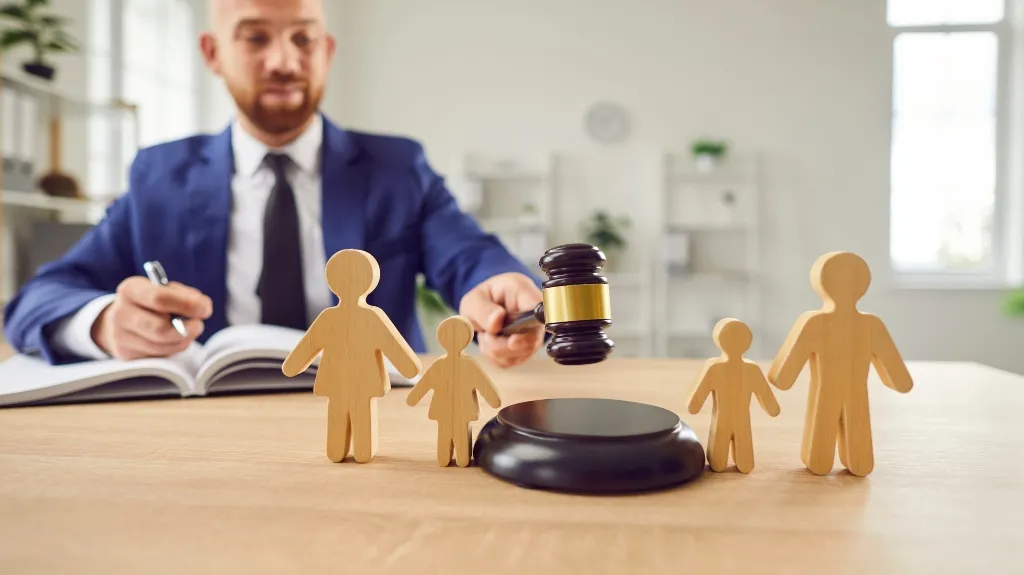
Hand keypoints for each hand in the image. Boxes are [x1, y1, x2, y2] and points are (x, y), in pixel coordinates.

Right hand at [92, 276, 212, 360]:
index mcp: (131, 289)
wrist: (122, 319)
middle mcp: (121, 313)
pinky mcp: (126, 354)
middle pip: (160, 328)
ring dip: (183, 340)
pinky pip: (158, 355)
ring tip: (189, 331)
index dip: (187, 305)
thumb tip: (203, 307)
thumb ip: (186, 295)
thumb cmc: (152, 301)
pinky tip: (175, 340)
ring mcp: (120, 336)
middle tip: (199, 325)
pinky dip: (173, 348)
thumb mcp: (166, 289)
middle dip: (187, 329)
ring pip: (161, 346)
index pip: (159, 299)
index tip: (205, 309)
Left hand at [459, 272, 543, 367]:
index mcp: (524, 292)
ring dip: (494, 349)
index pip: (541, 308)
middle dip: (499, 343)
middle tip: (485, 333)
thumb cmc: (483, 300)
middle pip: (530, 340)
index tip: (513, 340)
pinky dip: (494, 356)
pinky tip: (491, 341)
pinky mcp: (526, 351)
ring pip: (518, 354)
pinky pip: (509, 362)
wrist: (485, 308)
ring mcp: (534, 335)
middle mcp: (536, 315)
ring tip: (487, 333)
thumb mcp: (474, 300)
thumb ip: (483, 309)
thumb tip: (497, 320)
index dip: (534, 324)